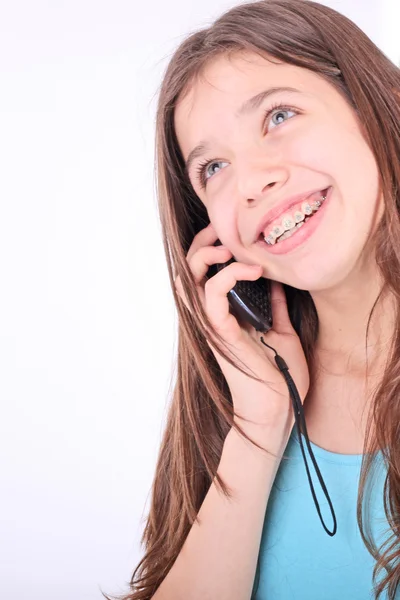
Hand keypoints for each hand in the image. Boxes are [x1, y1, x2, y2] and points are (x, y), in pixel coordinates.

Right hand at [174, 224, 309, 435]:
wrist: (279, 410)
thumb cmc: (280, 376)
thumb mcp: (281, 331)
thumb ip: (275, 305)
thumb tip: (277, 280)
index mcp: (224, 314)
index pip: (205, 272)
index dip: (212, 247)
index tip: (234, 231)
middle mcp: (212, 317)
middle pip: (190, 269)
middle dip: (203, 243)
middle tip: (224, 229)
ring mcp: (214, 326)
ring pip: (192, 279)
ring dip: (208, 255)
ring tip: (232, 247)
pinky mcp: (222, 335)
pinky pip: (212, 298)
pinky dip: (227, 277)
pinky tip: (251, 271)